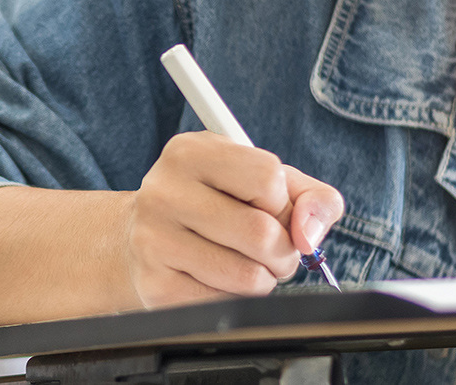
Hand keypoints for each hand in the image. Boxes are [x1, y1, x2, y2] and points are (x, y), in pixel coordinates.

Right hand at [125, 131, 344, 307]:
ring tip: (246, 265)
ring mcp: (153, 239)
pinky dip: (236, 298)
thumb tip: (308, 236)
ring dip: (263, 279)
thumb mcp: (264, 183)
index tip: (267, 207)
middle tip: (272, 251)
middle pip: (261, 232)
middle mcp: (164, 191)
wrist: (146, 237)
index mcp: (190, 152)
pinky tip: (218, 280)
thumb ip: (310, 197)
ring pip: (247, 276)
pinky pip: (224, 303)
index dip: (282, 202)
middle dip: (283, 251)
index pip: (267, 177)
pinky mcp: (155, 285)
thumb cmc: (217, 205)